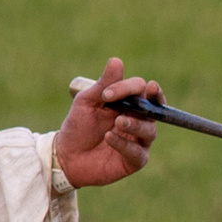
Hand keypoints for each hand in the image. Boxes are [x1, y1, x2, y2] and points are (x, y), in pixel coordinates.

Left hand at [57, 59, 160, 189]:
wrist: (67, 156)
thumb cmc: (79, 126)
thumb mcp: (87, 102)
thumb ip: (104, 85)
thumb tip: (116, 60)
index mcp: (129, 103)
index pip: (140, 89)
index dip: (127, 88)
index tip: (106, 95)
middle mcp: (139, 120)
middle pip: (155, 107)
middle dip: (154, 98)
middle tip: (149, 89)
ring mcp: (139, 141)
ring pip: (149, 130)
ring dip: (134, 124)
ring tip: (118, 122)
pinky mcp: (135, 160)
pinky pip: (137, 152)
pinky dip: (124, 144)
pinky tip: (109, 137)